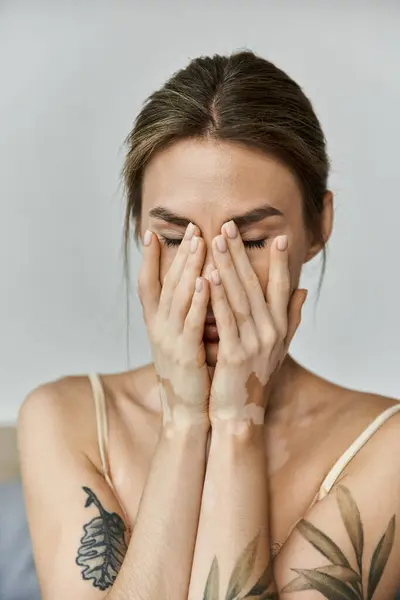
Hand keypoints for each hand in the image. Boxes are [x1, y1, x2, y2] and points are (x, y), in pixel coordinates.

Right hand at [138, 223, 210, 427]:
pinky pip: (192, 321)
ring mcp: (170, 340)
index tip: (152, 233)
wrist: (189, 411)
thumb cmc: (191, 374)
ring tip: (200, 243)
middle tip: (191, 227)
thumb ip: (189, 312)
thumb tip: (199, 286)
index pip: (148, 284)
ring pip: (178, 297)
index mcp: (157, 324)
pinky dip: (199, 300)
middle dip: (179, 254)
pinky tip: (207, 280)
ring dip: (188, 268)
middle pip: (166, 283)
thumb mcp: (184, 339)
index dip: (149, 259)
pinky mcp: (185, 353)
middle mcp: (158, 328)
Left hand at [208, 221, 306, 424]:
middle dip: (242, 254)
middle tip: (230, 226)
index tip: (278, 236)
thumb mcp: (279, 347)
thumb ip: (291, 318)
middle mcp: (271, 332)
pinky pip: (224, 320)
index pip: (282, 288)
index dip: (280, 262)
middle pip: (256, 286)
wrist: (240, 413)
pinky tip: (208, 277)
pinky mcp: (233, 355)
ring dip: (228, 267)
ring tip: (217, 242)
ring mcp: (253, 343)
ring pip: (239, 298)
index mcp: (280, 328)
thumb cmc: (256, 377)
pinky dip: (217, 297)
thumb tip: (303, 290)